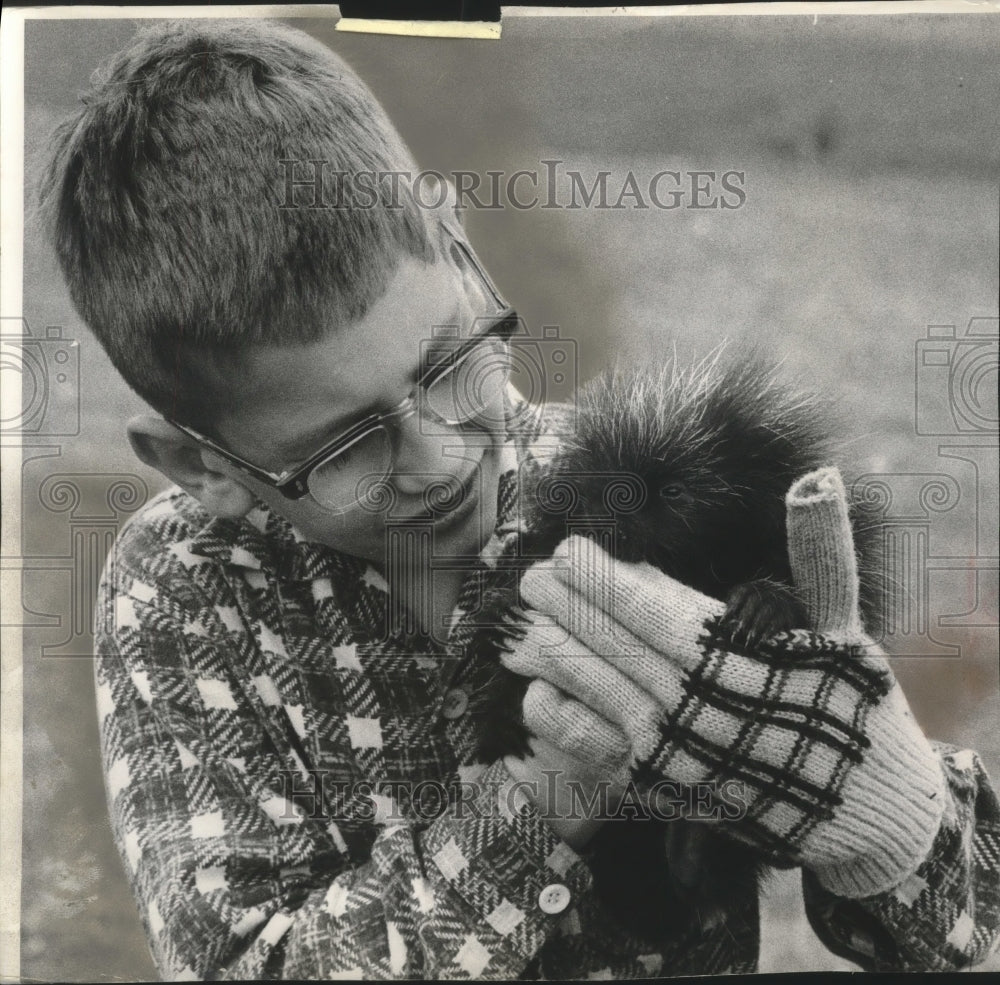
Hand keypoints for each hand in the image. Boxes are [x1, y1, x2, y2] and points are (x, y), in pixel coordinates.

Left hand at [501, 468, 947, 897]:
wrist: (866, 809)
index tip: (565, 549)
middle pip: (609, 643)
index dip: (602, 577)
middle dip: (563, 606)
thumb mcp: (845, 627)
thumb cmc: (852, 707)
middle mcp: (693, 705)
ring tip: (513, 629)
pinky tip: (533, 693)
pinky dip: (558, 721)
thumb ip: (820, 553)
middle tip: (526, 578)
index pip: (650, 608)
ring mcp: (671, 750)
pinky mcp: (659, 787)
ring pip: (591, 691)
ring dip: (547, 655)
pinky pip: (592, 750)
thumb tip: (817, 477)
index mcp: (732, 658)